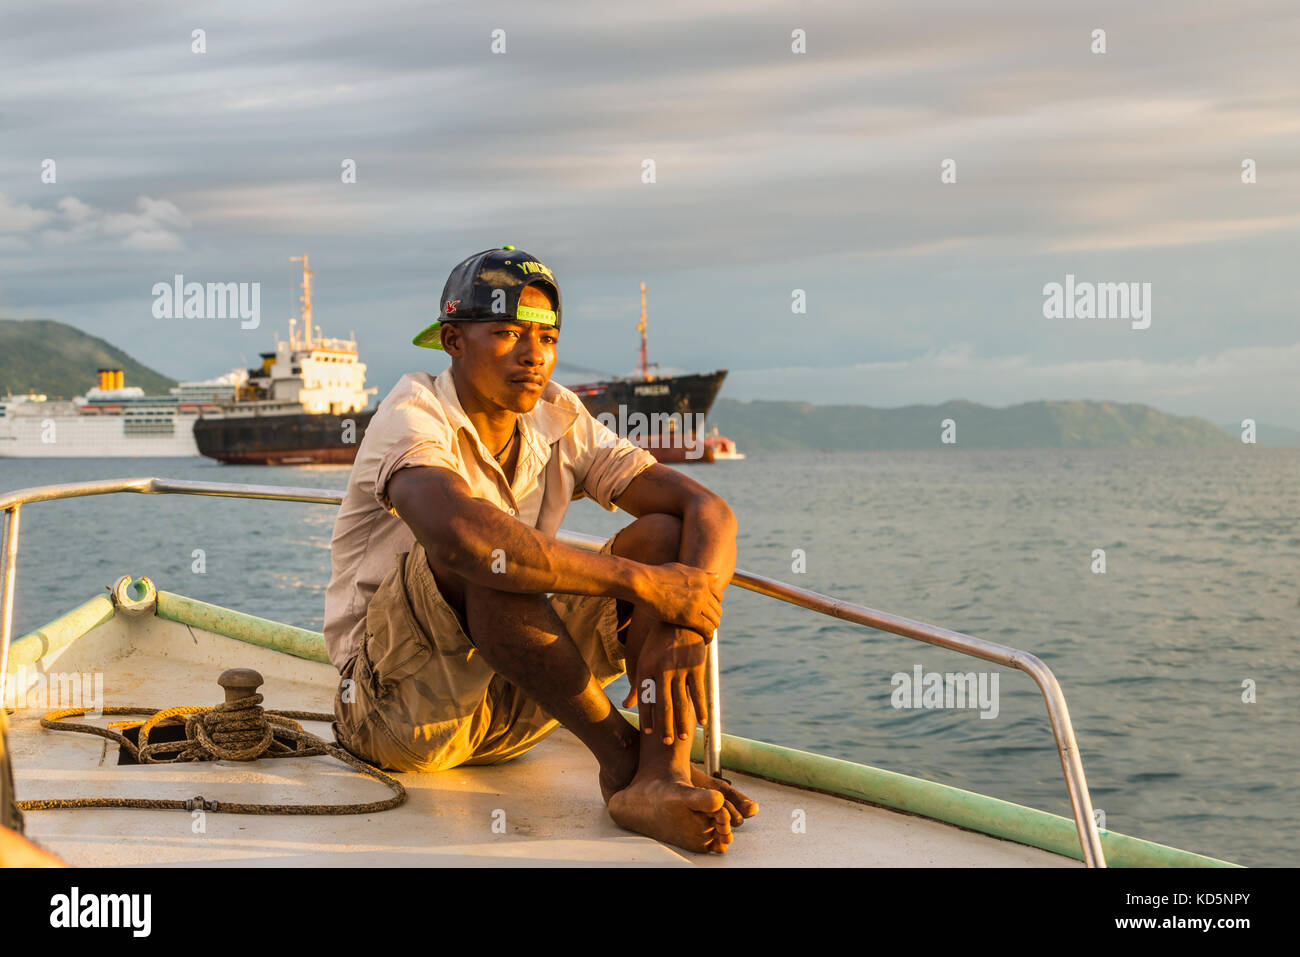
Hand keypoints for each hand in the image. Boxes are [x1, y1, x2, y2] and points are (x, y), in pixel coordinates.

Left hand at [622, 627, 710, 745]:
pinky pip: (698, 692)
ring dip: (683, 722)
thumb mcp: (644, 661)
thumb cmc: (658, 645)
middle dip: (665, 725)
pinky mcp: (696, 666)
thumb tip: (627, 705)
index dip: (647, 718)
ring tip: (683, 737)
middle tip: (667, 743)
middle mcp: (662, 670)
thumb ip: (638, 686)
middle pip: (663, 704)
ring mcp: (680, 668)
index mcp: (646, 669)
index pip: (645, 699)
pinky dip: (700, 709)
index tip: (649, 734)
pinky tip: (701, 722)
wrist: (679, 620)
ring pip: (681, 702)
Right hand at [636, 562, 721, 640]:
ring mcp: (698, 603)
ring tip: (702, 635)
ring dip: (710, 629)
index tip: (706, 614)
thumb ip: (700, 574)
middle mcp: (703, 589)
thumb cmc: (655, 576)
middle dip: (712, 619)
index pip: (719, 596)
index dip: (713, 606)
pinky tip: (703, 641)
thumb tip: (717, 576)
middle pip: (717, 609)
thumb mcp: (680, 569)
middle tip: (703, 627)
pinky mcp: (690, 616)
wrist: (642, 583)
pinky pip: (707, 629)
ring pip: (714, 620)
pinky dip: (708, 637)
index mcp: (702, 578)